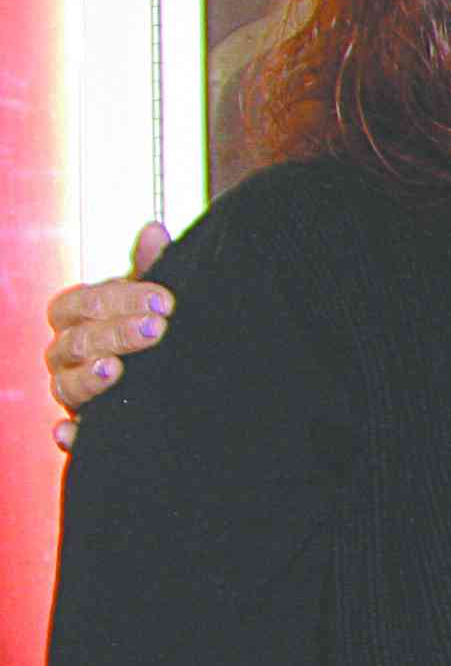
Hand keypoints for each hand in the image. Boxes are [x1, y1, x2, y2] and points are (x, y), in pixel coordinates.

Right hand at [46, 221, 170, 446]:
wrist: (171, 376)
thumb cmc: (148, 326)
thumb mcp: (152, 301)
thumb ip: (151, 268)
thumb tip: (153, 230)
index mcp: (76, 320)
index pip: (78, 305)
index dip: (115, 300)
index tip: (163, 300)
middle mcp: (65, 355)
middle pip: (74, 343)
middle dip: (114, 333)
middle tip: (157, 329)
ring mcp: (71, 390)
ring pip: (64, 386)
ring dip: (88, 378)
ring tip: (117, 369)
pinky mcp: (85, 427)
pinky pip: (67, 435)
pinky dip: (68, 436)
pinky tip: (71, 433)